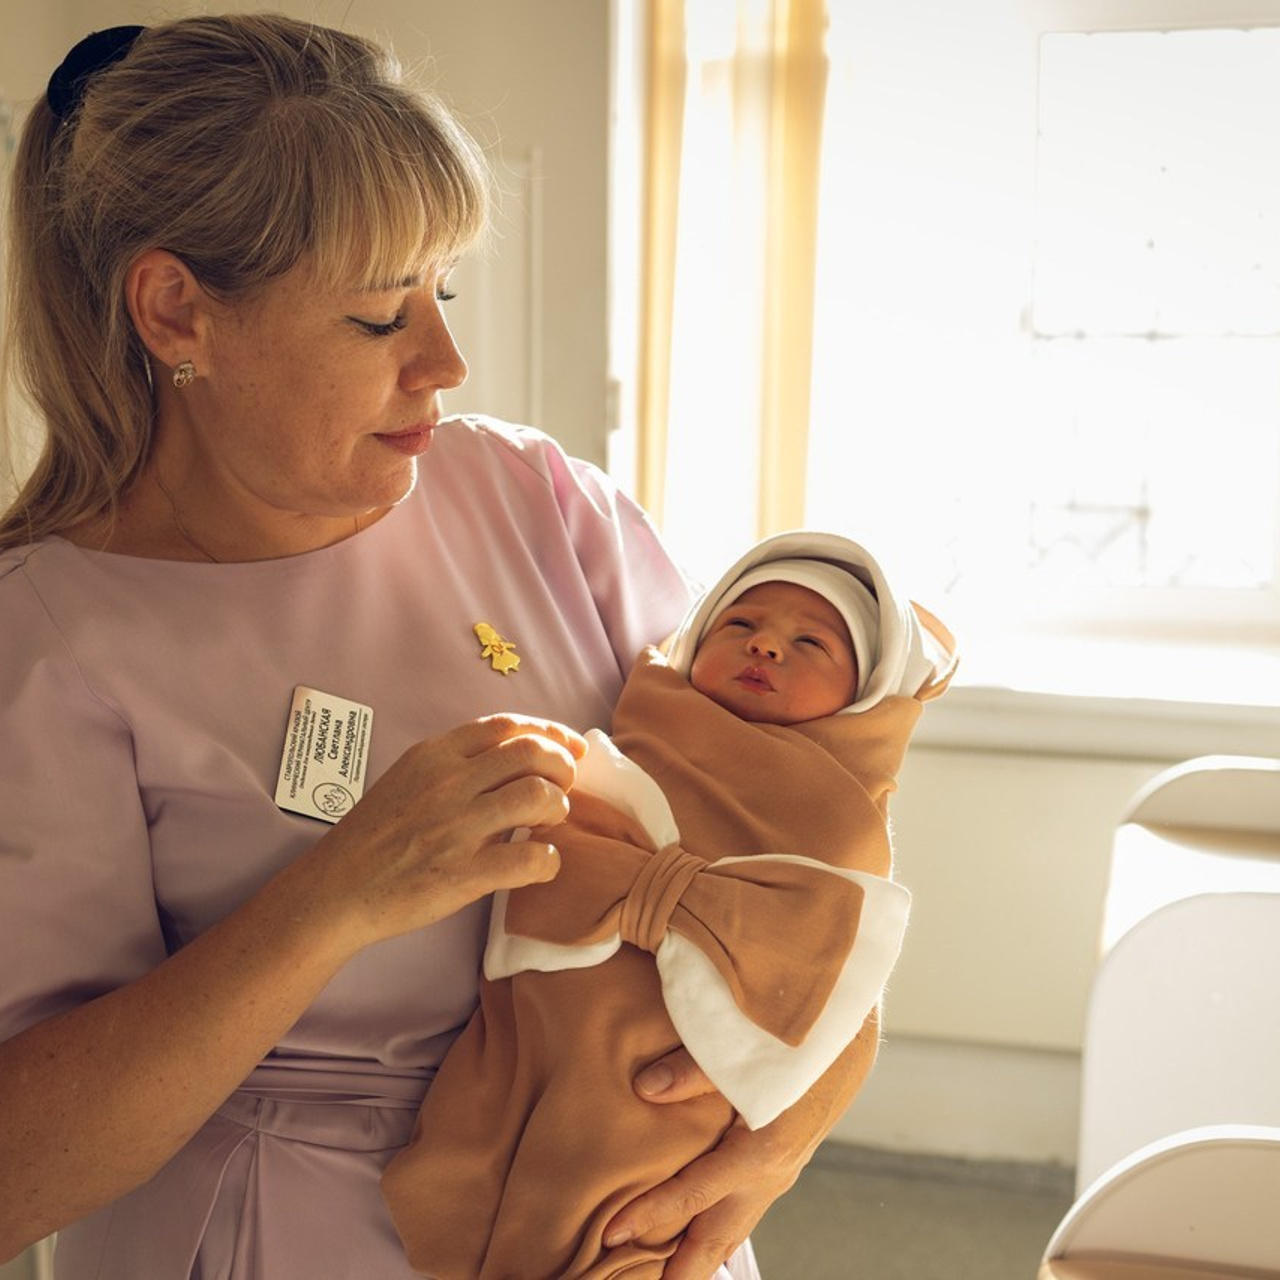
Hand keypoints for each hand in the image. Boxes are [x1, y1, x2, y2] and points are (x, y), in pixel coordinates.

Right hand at [300, 714, 586, 951]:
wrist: (336, 889)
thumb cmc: (376, 835)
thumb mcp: (410, 778)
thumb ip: (458, 764)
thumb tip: (519, 759)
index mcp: (435, 754)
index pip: (508, 726)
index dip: (550, 733)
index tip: (571, 747)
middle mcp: (448, 783)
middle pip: (532, 753)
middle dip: (562, 768)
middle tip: (564, 788)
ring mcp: (456, 828)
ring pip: (539, 796)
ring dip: (559, 808)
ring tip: (548, 824)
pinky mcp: (462, 875)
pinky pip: (531, 858)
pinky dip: (548, 860)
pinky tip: (540, 864)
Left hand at [604, 1018, 880, 1277]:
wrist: (851, 1033)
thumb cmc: (795, 1039)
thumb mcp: (741, 1050)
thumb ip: (691, 1070)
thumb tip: (642, 1088)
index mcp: (758, 1153)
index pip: (690, 1196)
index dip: (648, 1215)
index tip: (611, 1233)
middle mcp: (770, 1175)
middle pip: (715, 1238)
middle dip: (682, 1270)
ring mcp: (780, 1172)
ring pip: (732, 1228)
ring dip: (700, 1253)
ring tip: (668, 1272)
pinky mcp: (783, 1160)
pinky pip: (744, 1207)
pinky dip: (717, 1226)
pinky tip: (702, 1226)